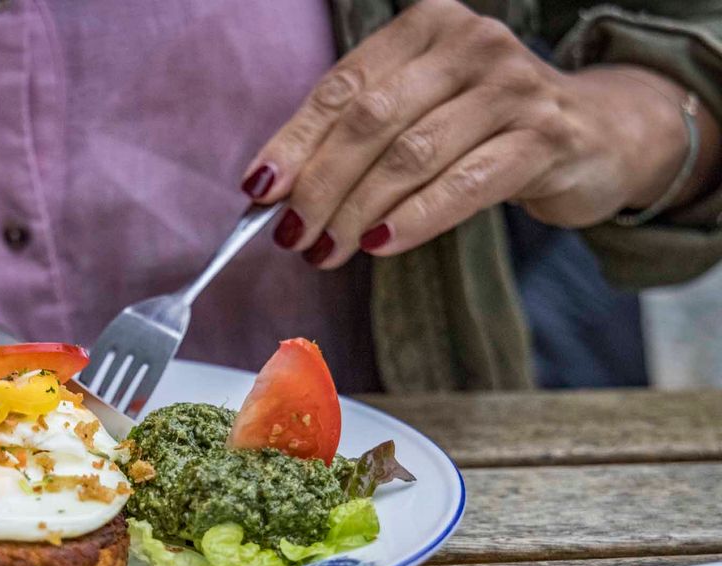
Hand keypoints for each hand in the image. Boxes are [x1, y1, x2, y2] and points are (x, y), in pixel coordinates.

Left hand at [240, 0, 710, 268]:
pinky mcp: (544, 137)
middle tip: (293, 237)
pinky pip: (463, 184)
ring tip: (326, 251)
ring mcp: (511, 87)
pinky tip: (378, 246)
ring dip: (357, 212)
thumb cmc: (481, 127)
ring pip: (410, 156)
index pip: (342, 88)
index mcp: (424, 27)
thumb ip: (354, 139)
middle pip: (370, 122)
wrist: (592, 133)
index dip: (294, 142)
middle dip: (321, 186)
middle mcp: (469, 43)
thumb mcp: (417, 113)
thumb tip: (274, 193)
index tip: (258, 190)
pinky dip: (413, 219)